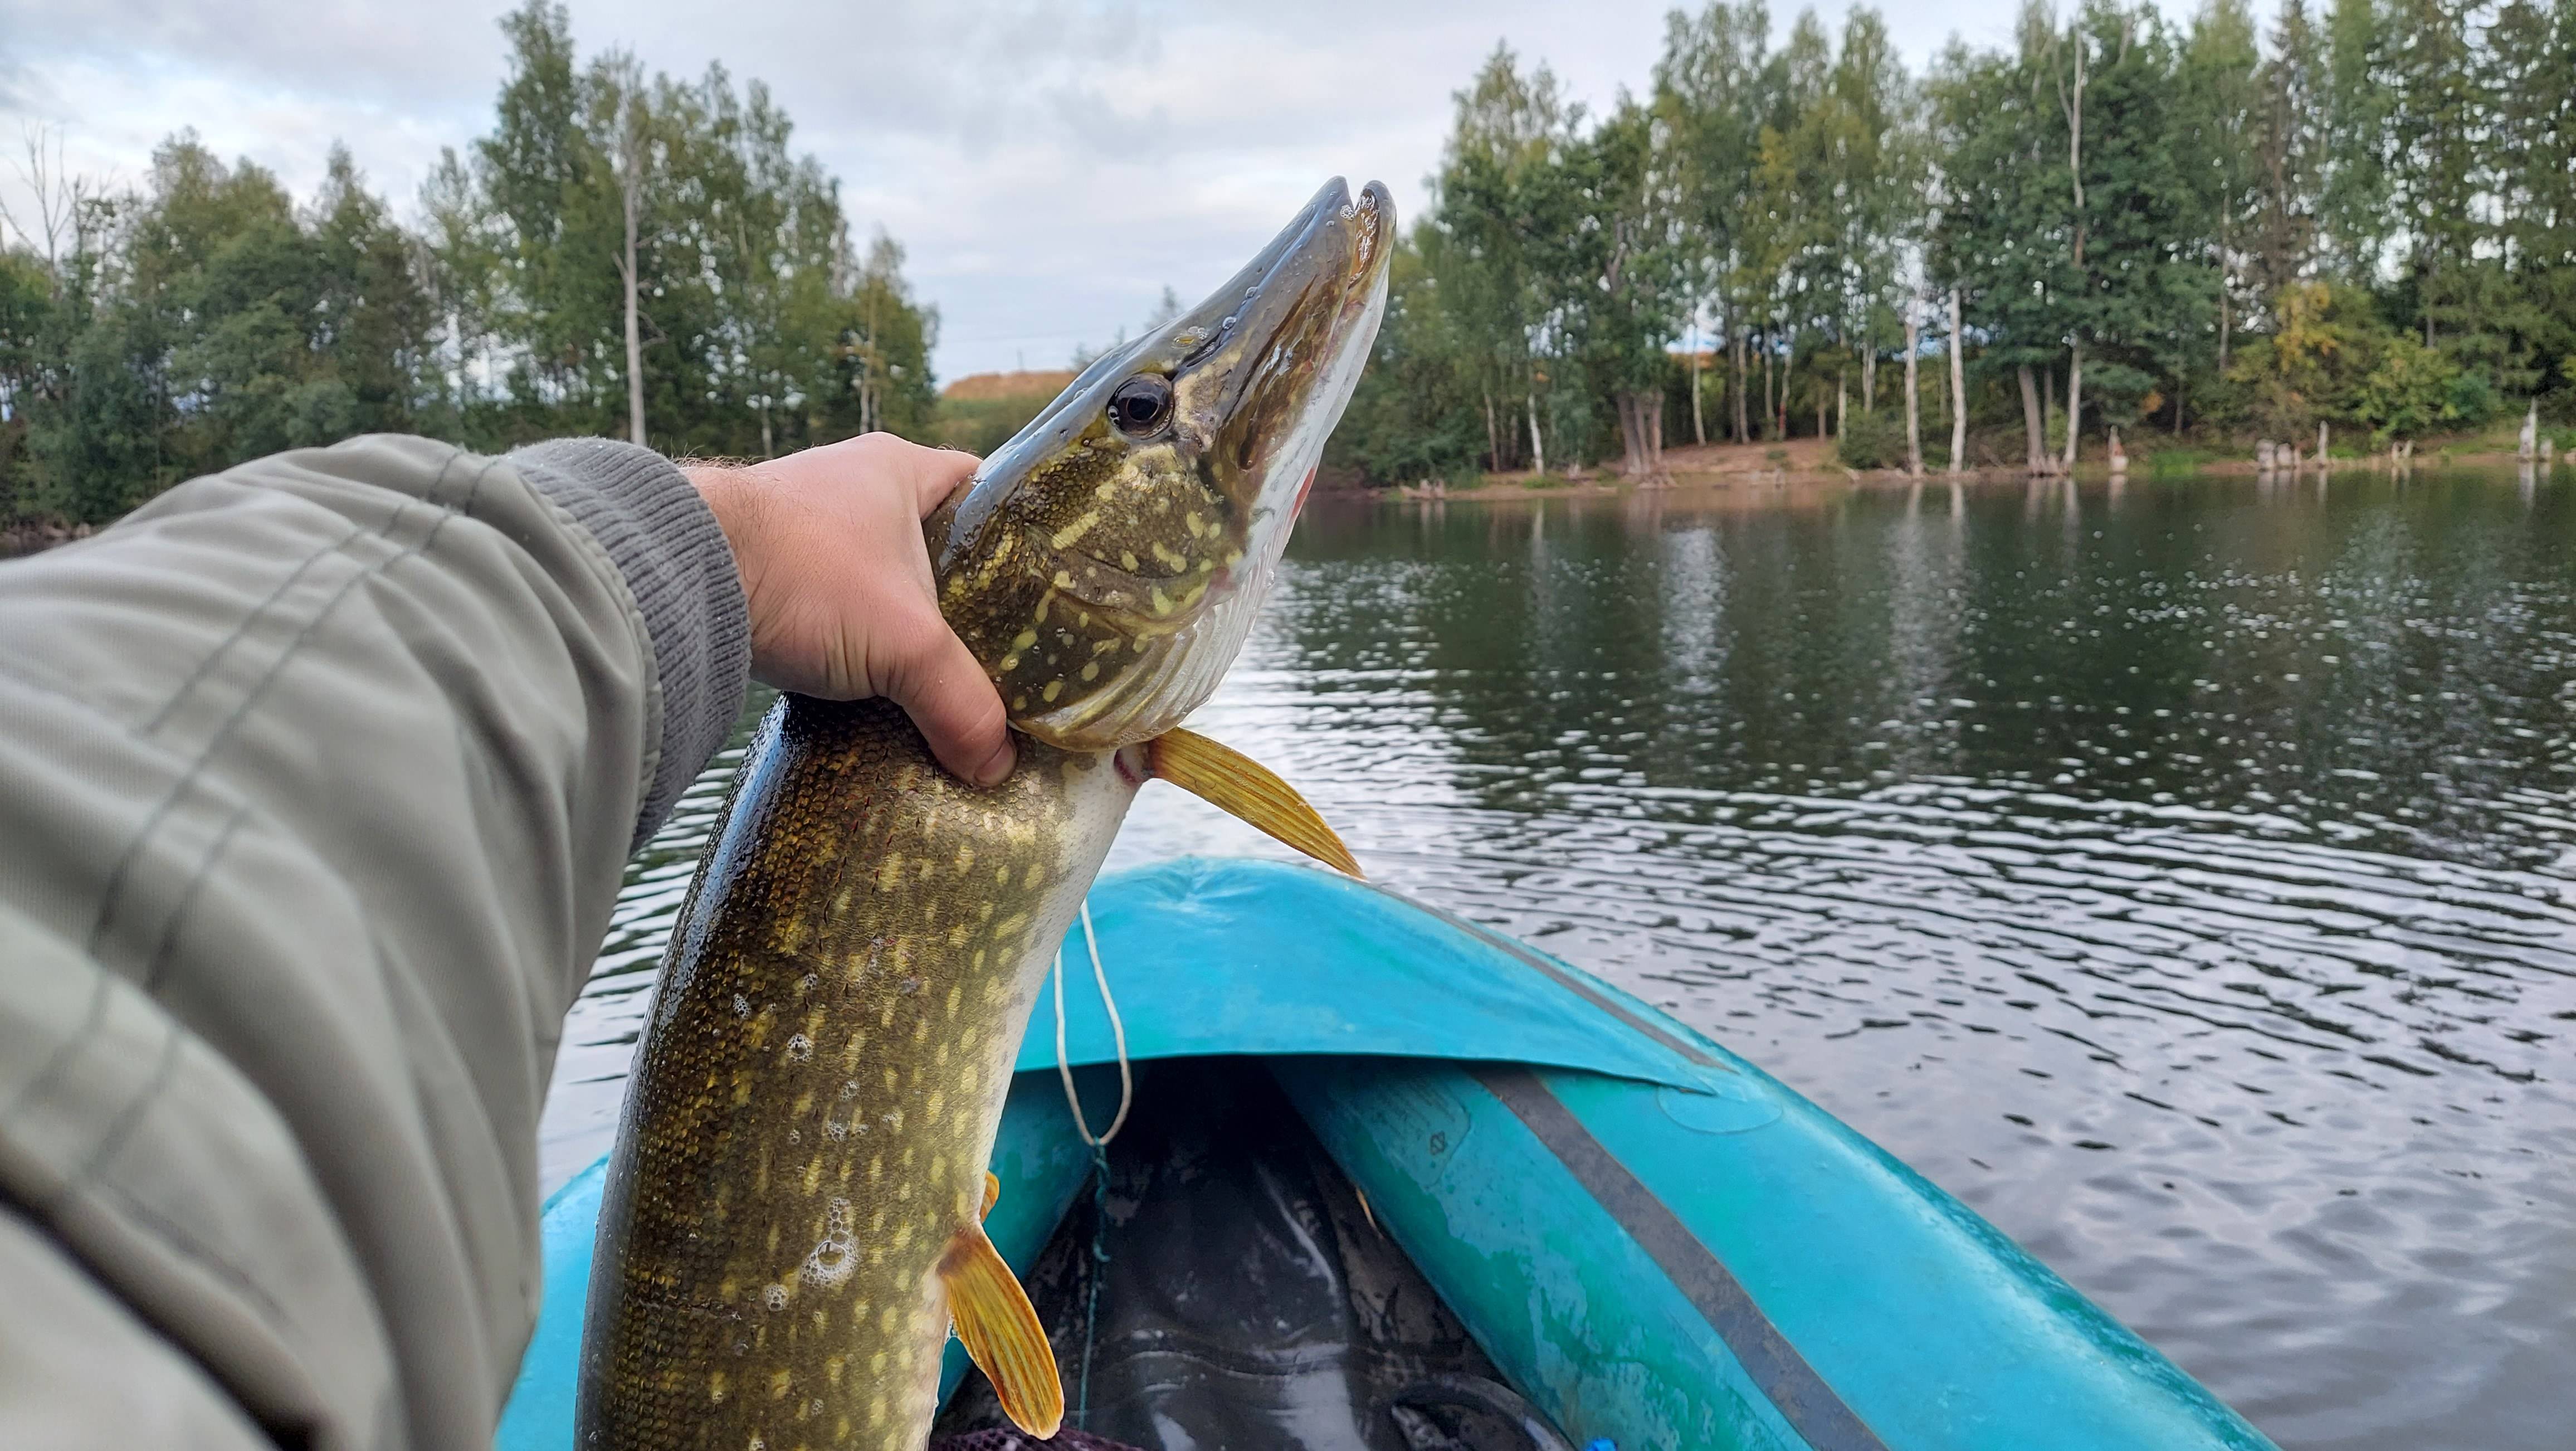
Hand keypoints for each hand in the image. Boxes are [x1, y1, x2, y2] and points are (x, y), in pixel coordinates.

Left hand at [683, 434, 1015, 787]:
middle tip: (998, 651)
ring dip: (899, 625)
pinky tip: (869, 685)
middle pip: (934, 543)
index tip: (1042, 589)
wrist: (679, 580)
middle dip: (960, 599)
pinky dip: (849, 642)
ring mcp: (803, 525)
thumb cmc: (804, 575)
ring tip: (938, 678)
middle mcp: (852, 484)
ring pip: (878, 579)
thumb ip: (960, 702)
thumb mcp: (904, 643)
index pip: (985, 489)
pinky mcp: (766, 569)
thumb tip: (996, 767)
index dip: (1018, 536)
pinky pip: (830, 607)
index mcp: (900, 468)